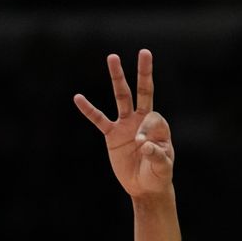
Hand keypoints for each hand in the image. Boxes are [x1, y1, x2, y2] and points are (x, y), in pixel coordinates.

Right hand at [73, 49, 173, 197]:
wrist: (145, 188)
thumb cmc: (158, 176)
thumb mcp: (163, 169)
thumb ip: (157, 156)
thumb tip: (145, 144)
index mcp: (158, 127)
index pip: (152, 119)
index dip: (147, 130)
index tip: (143, 146)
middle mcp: (142, 120)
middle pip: (142, 92)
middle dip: (144, 73)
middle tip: (145, 52)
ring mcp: (126, 125)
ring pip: (121, 97)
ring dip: (117, 78)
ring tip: (112, 57)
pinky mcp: (112, 134)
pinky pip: (99, 120)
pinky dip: (89, 110)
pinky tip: (78, 98)